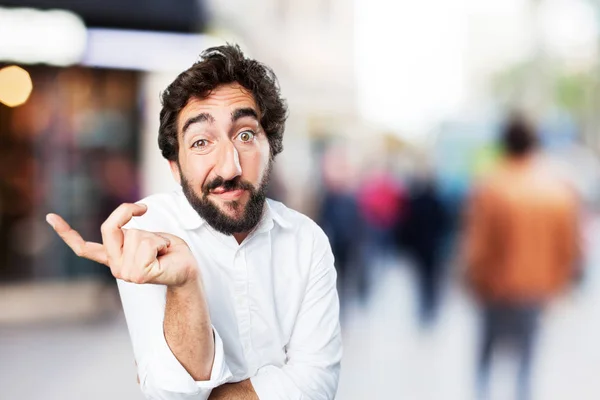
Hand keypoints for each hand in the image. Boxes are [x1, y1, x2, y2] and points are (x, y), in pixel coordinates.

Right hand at [46, 203, 197, 285]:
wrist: (188, 269)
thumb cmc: (170, 251)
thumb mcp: (147, 235)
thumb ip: (131, 234)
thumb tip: (126, 233)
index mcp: (113, 258)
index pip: (84, 248)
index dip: (66, 233)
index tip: (50, 217)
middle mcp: (115, 267)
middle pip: (112, 228)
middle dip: (130, 214)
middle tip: (147, 216)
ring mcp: (125, 273)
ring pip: (136, 235)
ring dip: (156, 236)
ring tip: (163, 250)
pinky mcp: (139, 274)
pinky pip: (146, 244)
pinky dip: (159, 242)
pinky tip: (163, 253)